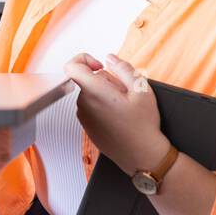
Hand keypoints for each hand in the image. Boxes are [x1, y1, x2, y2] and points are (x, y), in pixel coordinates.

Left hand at [62, 51, 168, 176]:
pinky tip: (119, 117)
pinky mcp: (87, 126)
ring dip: (105, 94)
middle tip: (125, 93)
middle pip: (87, 80)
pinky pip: (91, 107)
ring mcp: (84, 117)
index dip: (84, 59)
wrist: (141, 156)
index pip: (72, 66)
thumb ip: (123, 68)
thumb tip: (110, 58)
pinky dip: (103, 106)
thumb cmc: (143, 126)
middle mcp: (84, 104)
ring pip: (90, 93)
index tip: (100, 65)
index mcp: (94, 92)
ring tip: (124, 107)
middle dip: (105, 80)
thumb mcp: (141, 89)